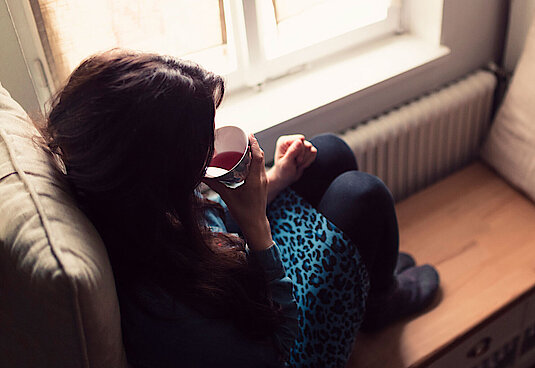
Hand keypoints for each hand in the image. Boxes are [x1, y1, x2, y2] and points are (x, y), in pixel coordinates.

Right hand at [203, 134, 272, 250]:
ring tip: (244, 146)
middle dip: (253, 145)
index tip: (248, 134)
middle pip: (260, 156)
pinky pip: (260, 168)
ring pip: (261, 162)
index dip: (254, 144)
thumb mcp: (228, 197)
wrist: (256, 224)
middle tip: (242, 137)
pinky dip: (255, 161)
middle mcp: (262, 178)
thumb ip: (215, 185)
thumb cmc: (243, 213)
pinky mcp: (263, 185)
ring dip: (255, 152)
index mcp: (255, 179)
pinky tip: (247, 160)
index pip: (258, 156)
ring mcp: (264, 181)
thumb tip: (203, 175)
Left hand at [267, 135, 316, 202]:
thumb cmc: (283, 171)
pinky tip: (301, 163)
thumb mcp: (286, 163)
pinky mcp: (306, 149)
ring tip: (297, 164)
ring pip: (311, 148)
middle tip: (295, 163)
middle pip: (306, 144)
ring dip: (305, 159)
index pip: (299, 140)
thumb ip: (292, 152)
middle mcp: (292, 141)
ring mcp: (299, 144)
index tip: (294, 160)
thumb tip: (299, 141)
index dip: (300, 151)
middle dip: (302, 157)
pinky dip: (309, 160)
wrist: (286, 178)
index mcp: (283, 141)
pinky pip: (314, 152)